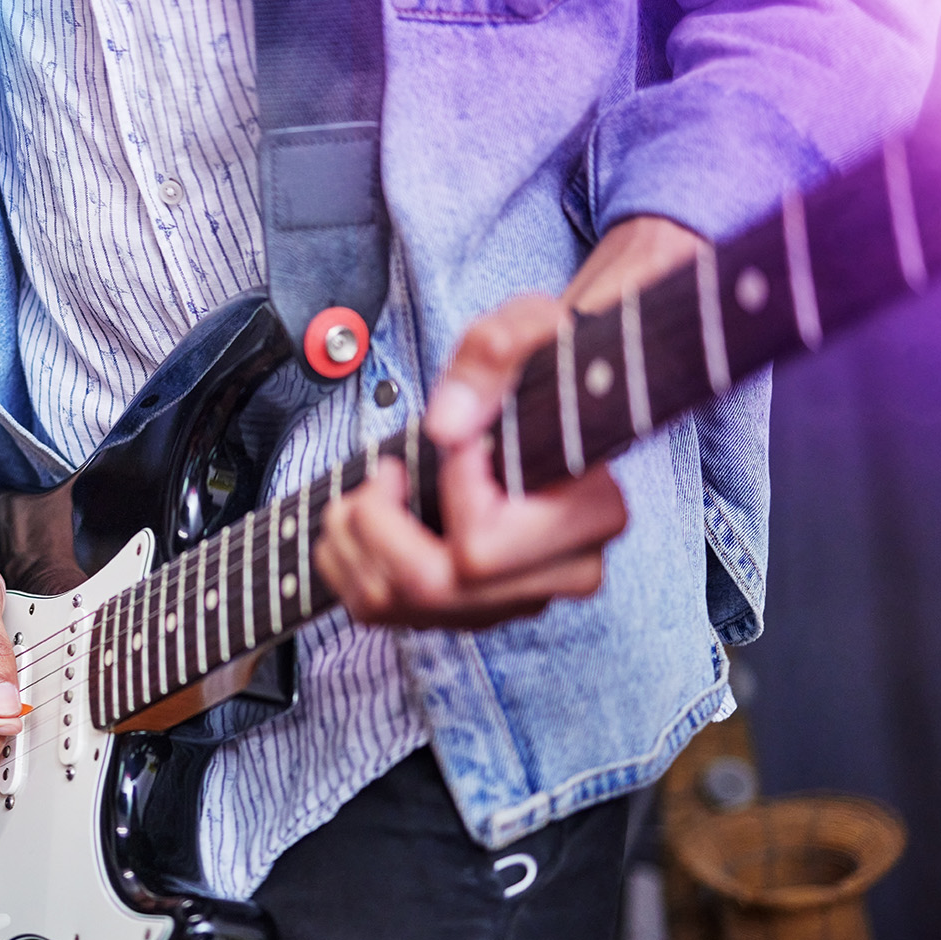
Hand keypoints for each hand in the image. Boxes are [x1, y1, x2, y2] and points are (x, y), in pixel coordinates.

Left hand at [313, 215, 697, 628]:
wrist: (556, 398)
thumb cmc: (545, 363)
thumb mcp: (530, 327)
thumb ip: (494, 354)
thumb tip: (445, 429)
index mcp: (592, 515)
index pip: (483, 546)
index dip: (447, 489)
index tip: (455, 441)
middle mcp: (562, 573)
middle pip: (436, 586)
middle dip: (378, 525)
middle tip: (381, 470)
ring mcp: (515, 599)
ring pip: (401, 605)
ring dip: (354, 544)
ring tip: (363, 489)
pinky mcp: (475, 607)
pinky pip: (384, 611)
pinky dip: (348, 565)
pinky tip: (360, 519)